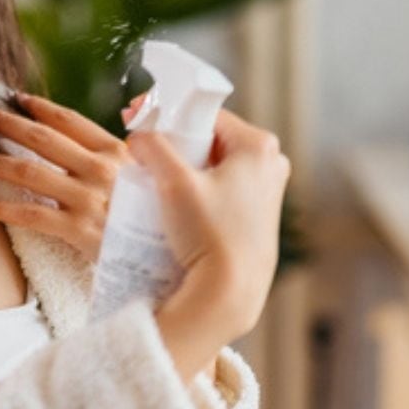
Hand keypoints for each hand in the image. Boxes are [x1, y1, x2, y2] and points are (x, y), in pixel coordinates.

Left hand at [0, 92, 145, 261]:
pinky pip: (29, 214)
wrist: (171, 258)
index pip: (69, 120)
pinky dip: (0, 209)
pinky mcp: (77, 229)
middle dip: (7, 124)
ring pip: (28, 171)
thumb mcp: (153, 175)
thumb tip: (113, 129)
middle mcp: (100, 169)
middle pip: (42, 139)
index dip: (39, 107)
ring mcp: (87, 199)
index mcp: (117, 151)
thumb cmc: (159, 217)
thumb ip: (127, 154)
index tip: (17, 99)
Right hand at [129, 109, 289, 381]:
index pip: (206, 114)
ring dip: (182, 168)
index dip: (168, 114)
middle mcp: (270, 164)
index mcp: (259, 146)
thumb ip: (153, 146)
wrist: (229, 294)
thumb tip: (138, 133)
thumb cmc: (209, 234)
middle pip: (210, 139)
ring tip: (153, 179)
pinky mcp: (257, 218)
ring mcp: (266, 193)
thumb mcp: (174, 183)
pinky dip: (196, 189)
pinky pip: (220, 189)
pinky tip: (172, 203)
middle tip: (143, 152)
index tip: (137, 117)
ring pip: (213, 165)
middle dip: (174, 143)